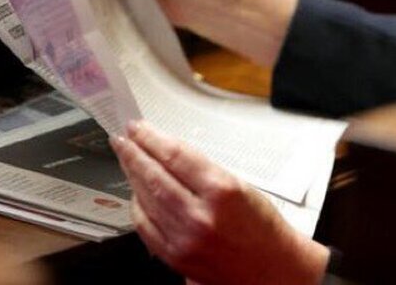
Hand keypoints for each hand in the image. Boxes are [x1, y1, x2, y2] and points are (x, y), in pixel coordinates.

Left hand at [111, 121, 328, 284]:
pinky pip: (145, 226)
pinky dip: (137, 206)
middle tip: (123, 138)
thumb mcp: (240, 186)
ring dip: (132, 176)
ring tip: (126, 160)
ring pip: (146, 199)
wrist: (272, 268)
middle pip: (155, 176)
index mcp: (221, 190)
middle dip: (134, 153)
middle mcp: (200, 215)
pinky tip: (135, 193)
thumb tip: (168, 155)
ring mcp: (184, 238)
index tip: (139, 128)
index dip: (152, 138)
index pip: (175, 156)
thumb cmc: (262, 227)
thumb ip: (202, 172)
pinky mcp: (175, 257)